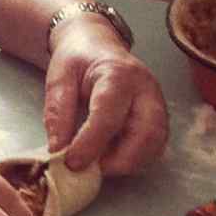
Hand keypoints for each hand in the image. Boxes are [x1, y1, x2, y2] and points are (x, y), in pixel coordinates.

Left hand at [43, 22, 168, 176]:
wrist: (96, 45)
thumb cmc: (78, 59)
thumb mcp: (59, 77)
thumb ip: (57, 111)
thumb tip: (58, 149)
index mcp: (118, 74)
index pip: (108, 115)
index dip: (90, 143)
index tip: (71, 162)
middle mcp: (146, 90)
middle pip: (146, 133)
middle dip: (119, 160)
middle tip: (89, 170)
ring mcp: (157, 105)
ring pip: (155, 144)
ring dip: (128, 163)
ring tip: (98, 165)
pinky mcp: (158, 118)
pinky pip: (155, 147)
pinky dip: (135, 160)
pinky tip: (111, 158)